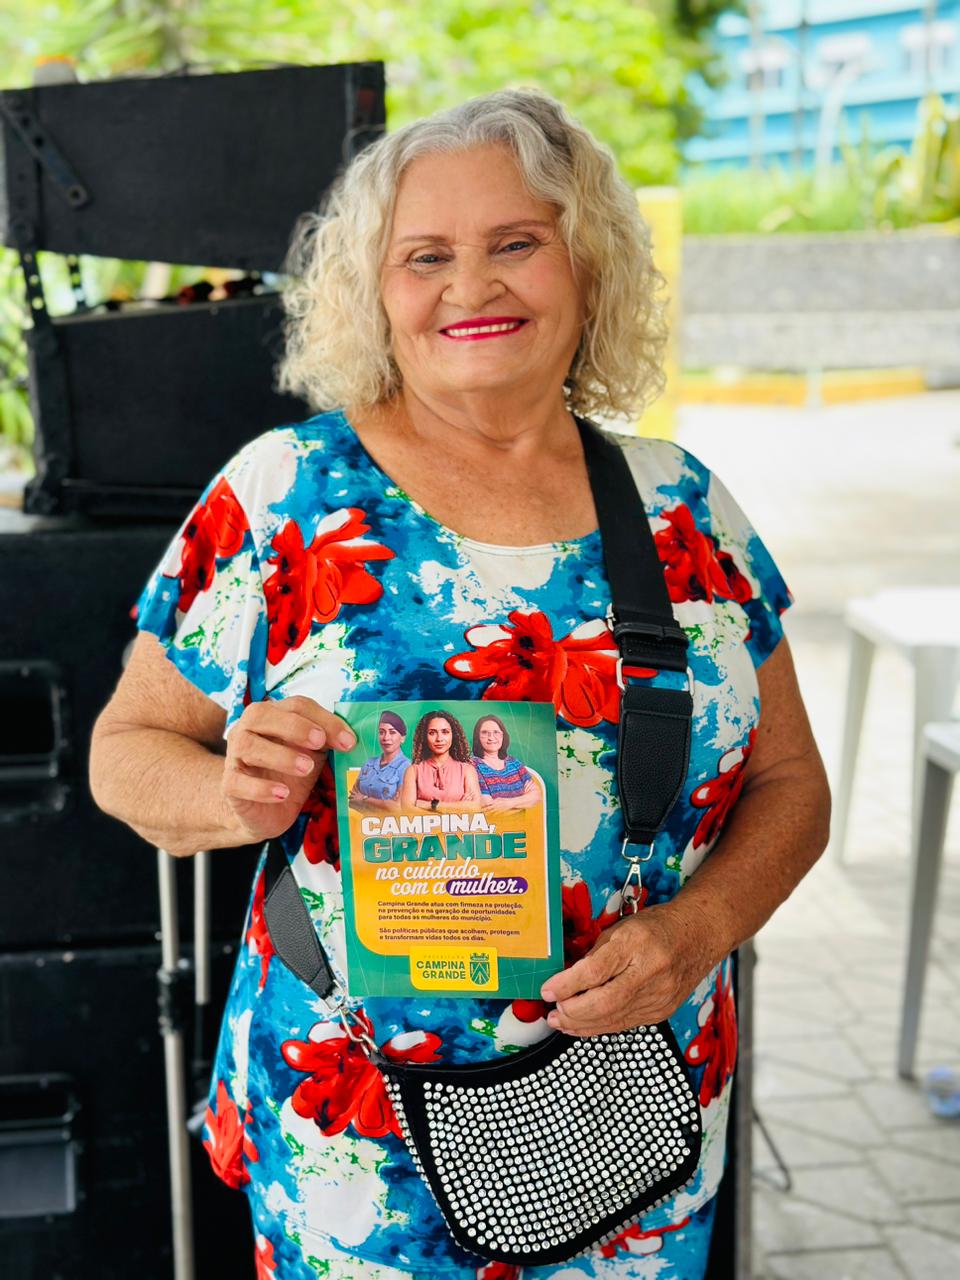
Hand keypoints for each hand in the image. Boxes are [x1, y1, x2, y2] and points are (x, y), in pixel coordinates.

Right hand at [220, 695, 354, 843]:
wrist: (265, 810)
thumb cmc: (290, 774)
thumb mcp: (312, 754)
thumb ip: (327, 741)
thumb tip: (352, 738)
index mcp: (271, 715)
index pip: (295, 705)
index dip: (323, 719)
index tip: (348, 740)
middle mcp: (247, 729)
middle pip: (261, 715)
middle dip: (294, 726)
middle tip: (319, 743)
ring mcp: (235, 756)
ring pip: (247, 745)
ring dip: (280, 755)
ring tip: (306, 768)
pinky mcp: (229, 785)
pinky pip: (237, 781)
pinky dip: (260, 788)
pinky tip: (282, 794)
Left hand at [539, 905, 707, 1036]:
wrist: (698, 936)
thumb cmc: (657, 927)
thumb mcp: (621, 929)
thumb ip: (595, 954)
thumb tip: (567, 979)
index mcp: (636, 944)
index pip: (595, 972)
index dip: (566, 986)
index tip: (547, 990)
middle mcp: (650, 972)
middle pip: (604, 1003)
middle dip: (572, 1012)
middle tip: (552, 1011)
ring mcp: (659, 996)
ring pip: (613, 1020)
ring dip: (581, 1025)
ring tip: (560, 1021)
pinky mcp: (661, 1011)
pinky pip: (624, 1024)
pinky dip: (599, 1026)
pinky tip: (583, 1025)